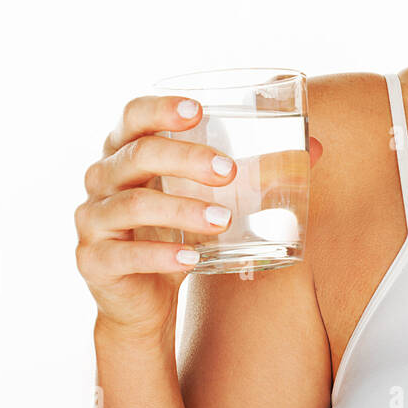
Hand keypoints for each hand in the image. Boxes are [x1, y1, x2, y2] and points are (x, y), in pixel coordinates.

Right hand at [75, 93, 324, 339]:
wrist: (146, 298)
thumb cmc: (179, 230)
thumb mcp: (209, 196)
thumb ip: (255, 169)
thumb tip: (314, 148)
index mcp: (126, 151)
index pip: (132, 116)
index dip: (160, 109)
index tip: (198, 110)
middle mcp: (102, 179)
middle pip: (138, 155)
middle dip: (186, 159)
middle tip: (229, 172)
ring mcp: (92, 221)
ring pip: (133, 204)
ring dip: (182, 210)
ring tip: (223, 221)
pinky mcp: (94, 261)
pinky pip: (124, 254)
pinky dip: (161, 255)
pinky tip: (192, 259)